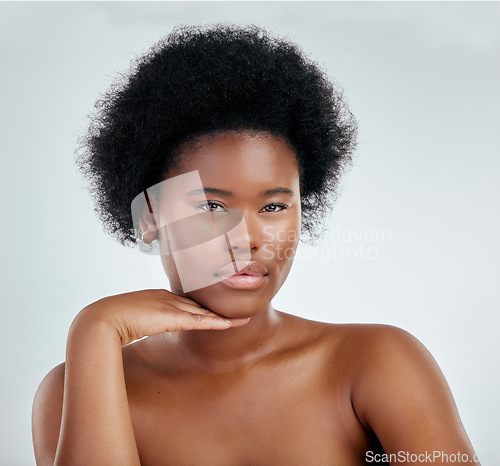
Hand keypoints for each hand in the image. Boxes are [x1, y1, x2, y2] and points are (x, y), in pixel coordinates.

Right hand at [74, 289, 248, 345]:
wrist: (100, 320)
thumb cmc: (106, 322)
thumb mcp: (126, 320)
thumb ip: (137, 322)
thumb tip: (137, 330)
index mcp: (156, 296)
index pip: (184, 302)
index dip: (199, 307)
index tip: (210, 312)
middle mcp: (167, 296)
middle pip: (198, 304)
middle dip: (216, 308)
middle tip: (235, 311)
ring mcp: (171, 304)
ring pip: (203, 311)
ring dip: (222, 315)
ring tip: (241, 318)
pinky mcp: (172, 316)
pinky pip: (201, 320)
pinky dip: (218, 322)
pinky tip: (232, 323)